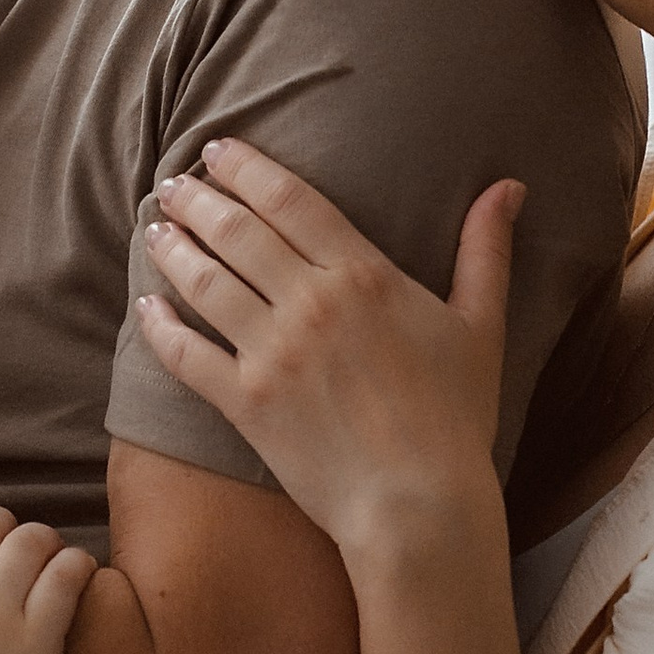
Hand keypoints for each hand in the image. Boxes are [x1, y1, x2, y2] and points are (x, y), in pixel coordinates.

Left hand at [132, 140, 522, 567]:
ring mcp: (272, 353)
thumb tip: (509, 187)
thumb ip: (485, 251)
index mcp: (364, 275)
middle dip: (197, 199)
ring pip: (204, 282)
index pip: (290, 200)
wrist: (419, 505)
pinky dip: (160, 327)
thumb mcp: (481, 325)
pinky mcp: (245, 405)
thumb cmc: (456, 418)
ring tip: (153, 228)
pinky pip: (186, 355)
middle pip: (237, 231)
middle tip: (172, 184)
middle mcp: (310, 304)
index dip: (246, 167)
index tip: (217, 149)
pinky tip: (145, 306)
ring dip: (172, 248)